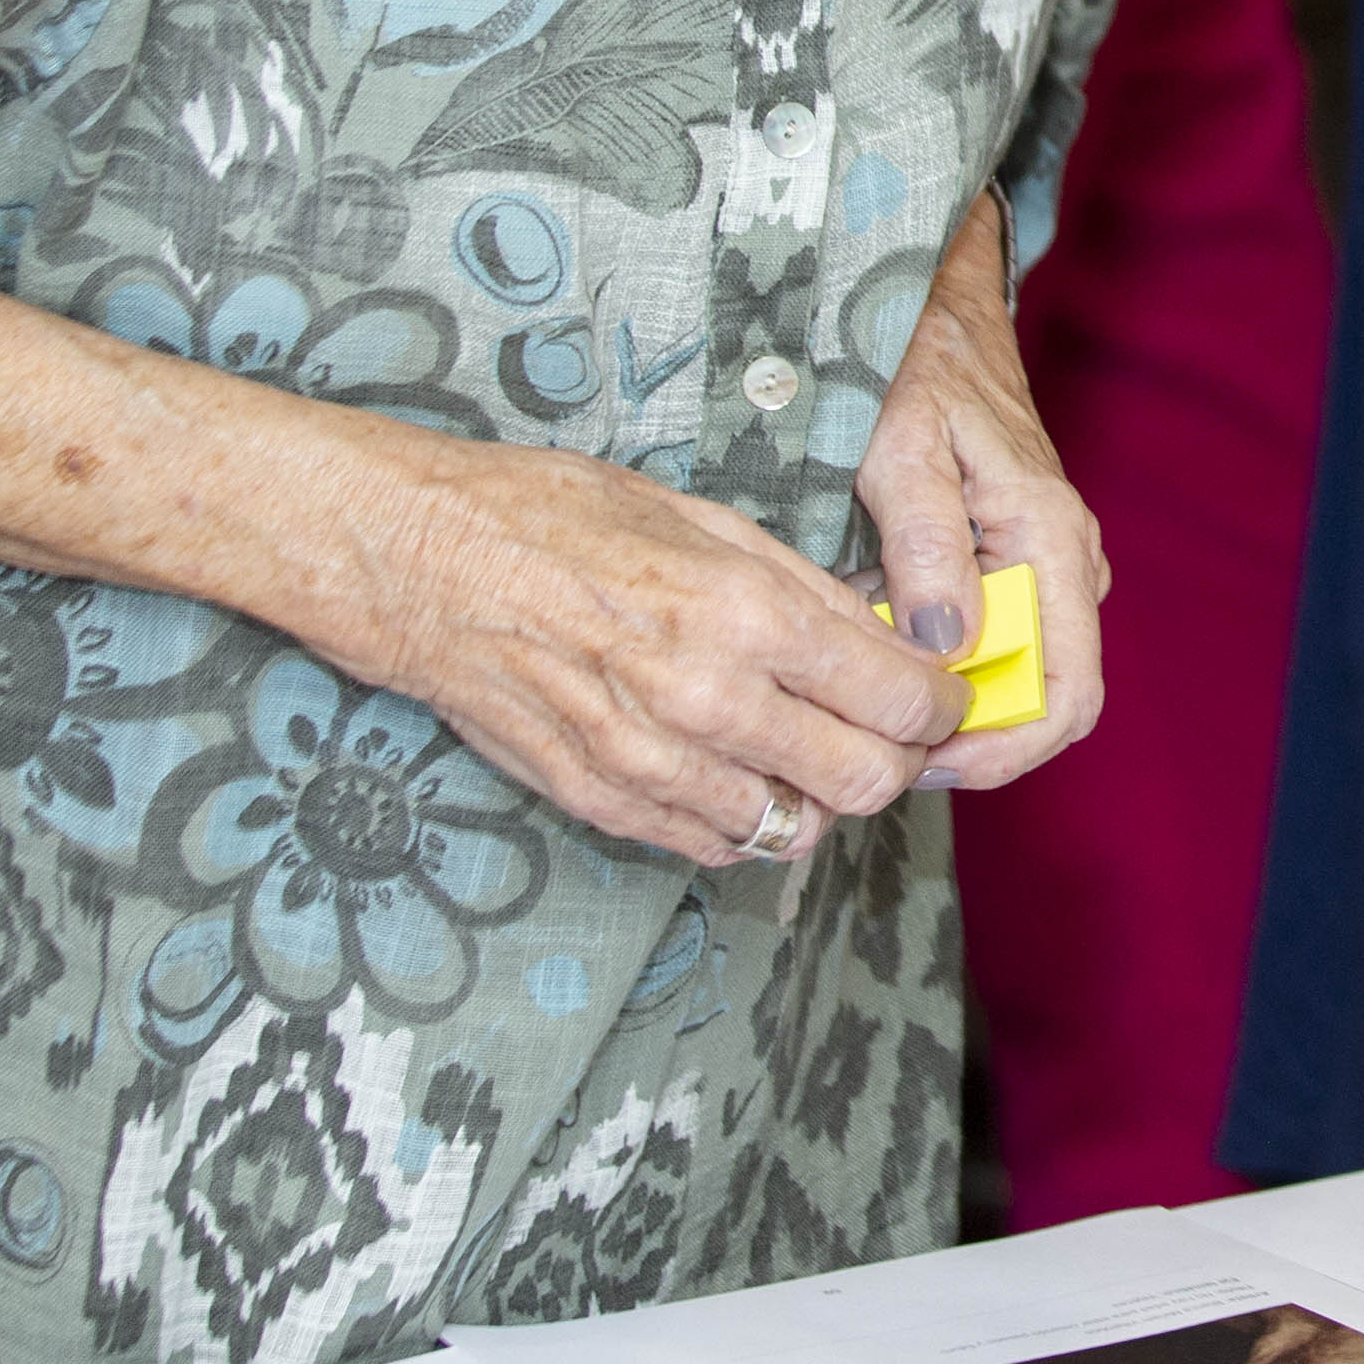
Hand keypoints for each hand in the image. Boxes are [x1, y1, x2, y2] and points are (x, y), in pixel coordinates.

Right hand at [328, 423, 961, 866]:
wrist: (422, 563)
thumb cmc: (558, 518)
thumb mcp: (705, 518)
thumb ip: (802, 588)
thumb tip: (883, 634)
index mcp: (747, 615)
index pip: (901, 699)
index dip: (941, 704)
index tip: (941, 694)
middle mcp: (709, 700)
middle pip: (866, 780)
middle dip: (899, 759)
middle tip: (893, 731)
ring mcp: (653, 762)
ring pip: (795, 827)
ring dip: (821, 796)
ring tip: (811, 750)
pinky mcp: (602, 800)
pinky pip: (714, 845)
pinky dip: (747, 822)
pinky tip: (742, 775)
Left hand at [856, 188, 1107, 789]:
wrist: (947, 320)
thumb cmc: (922, 376)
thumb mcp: (903, 454)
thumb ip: (926, 552)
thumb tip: (945, 652)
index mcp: (1051, 543)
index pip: (1068, 694)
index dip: (1005, 751)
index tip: (926, 762)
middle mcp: (1068, 563)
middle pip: (1046, 699)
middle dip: (973, 738)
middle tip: (884, 744)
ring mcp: (1050, 564)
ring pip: (1023, 674)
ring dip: (959, 702)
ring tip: (876, 696)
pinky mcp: (1022, 560)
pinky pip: (1003, 639)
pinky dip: (952, 665)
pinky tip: (888, 650)